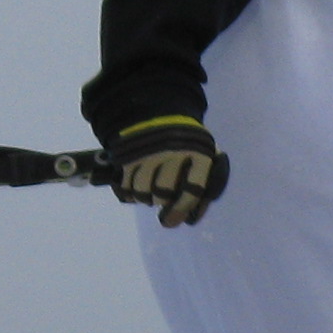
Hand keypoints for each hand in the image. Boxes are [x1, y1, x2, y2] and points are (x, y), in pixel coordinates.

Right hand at [105, 116, 226, 225]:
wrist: (158, 112)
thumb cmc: (187, 143)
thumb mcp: (205, 156)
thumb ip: (204, 185)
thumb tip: (192, 217)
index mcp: (198, 154)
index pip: (192, 190)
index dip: (183, 209)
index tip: (172, 219)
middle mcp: (174, 153)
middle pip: (163, 194)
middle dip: (162, 201)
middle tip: (163, 197)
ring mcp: (150, 154)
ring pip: (143, 192)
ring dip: (145, 198)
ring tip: (150, 191)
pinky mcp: (129, 156)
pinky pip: (127, 186)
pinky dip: (130, 192)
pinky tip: (136, 185)